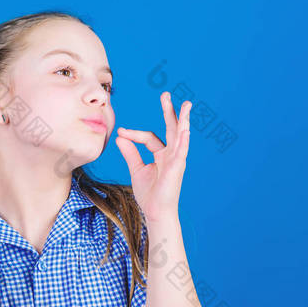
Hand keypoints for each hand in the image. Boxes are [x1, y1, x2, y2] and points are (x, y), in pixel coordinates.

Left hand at [115, 91, 190, 221]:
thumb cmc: (149, 194)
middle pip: (171, 128)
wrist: (156, 212)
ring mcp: (176, 160)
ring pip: (180, 135)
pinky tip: (185, 128)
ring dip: (183, 119)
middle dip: (169, 112)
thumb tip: (120, 136)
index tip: (121, 133)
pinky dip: (183, 139)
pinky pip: (181, 151)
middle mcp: (171, 154)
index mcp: (162, 154)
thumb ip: (130, 152)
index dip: (134, 134)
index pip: (149, 137)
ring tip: (186, 105)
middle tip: (166, 95)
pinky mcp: (178, 168)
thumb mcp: (136, 169)